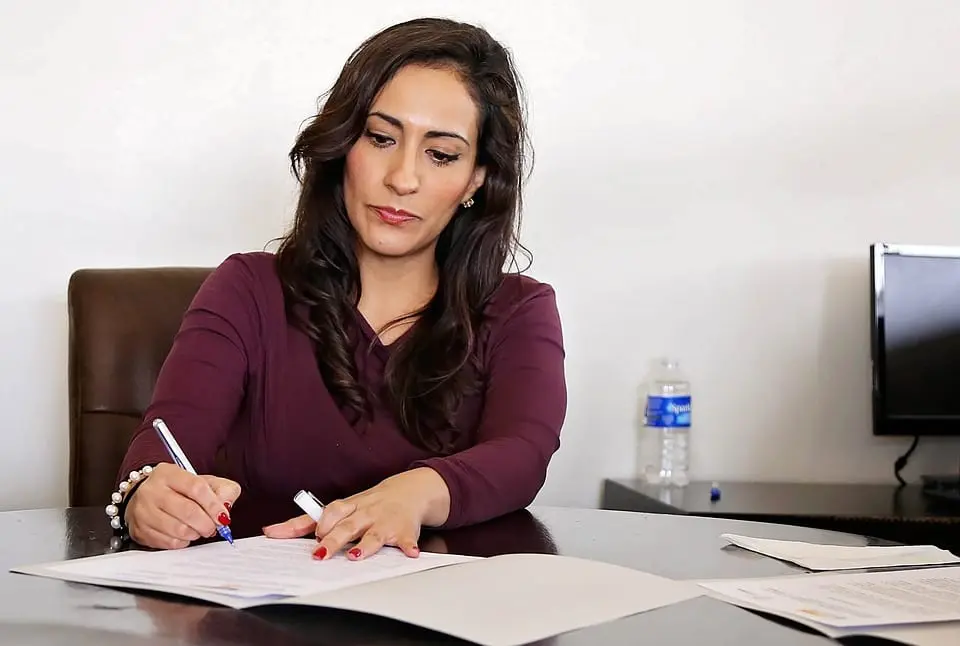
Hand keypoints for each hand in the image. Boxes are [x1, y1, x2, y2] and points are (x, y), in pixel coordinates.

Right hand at [124, 463, 241, 549]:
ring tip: (199, 529)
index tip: (223, 517)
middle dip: (207, 524)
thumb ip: (222, 490)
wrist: (145, 497)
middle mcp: (152, 491)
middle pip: (188, 511)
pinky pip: (169, 543)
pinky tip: (185, 534)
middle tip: (213, 527)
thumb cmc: (179, 490)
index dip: (213, 505)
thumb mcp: (202, 481)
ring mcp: (143, 512)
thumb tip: (226, 507)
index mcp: (169, 473)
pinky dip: (183, 542)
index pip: (196, 488)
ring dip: (196, 533)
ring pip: (179, 530)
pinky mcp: (140, 531)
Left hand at [263, 468, 449, 560]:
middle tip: (321, 554)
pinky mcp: (404, 530)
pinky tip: (410, 553)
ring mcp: (384, 521)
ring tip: (356, 556)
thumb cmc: (368, 504)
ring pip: (373, 533)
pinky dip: (408, 546)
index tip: (307, 535)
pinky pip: (407, 539)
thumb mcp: (340, 509)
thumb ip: (307, 521)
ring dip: (366, 544)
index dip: (317, 523)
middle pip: (347, 525)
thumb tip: (271, 531)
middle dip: (334, 539)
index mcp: (348, 508)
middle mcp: (365, 513)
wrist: (409, 491)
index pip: (329, 511)